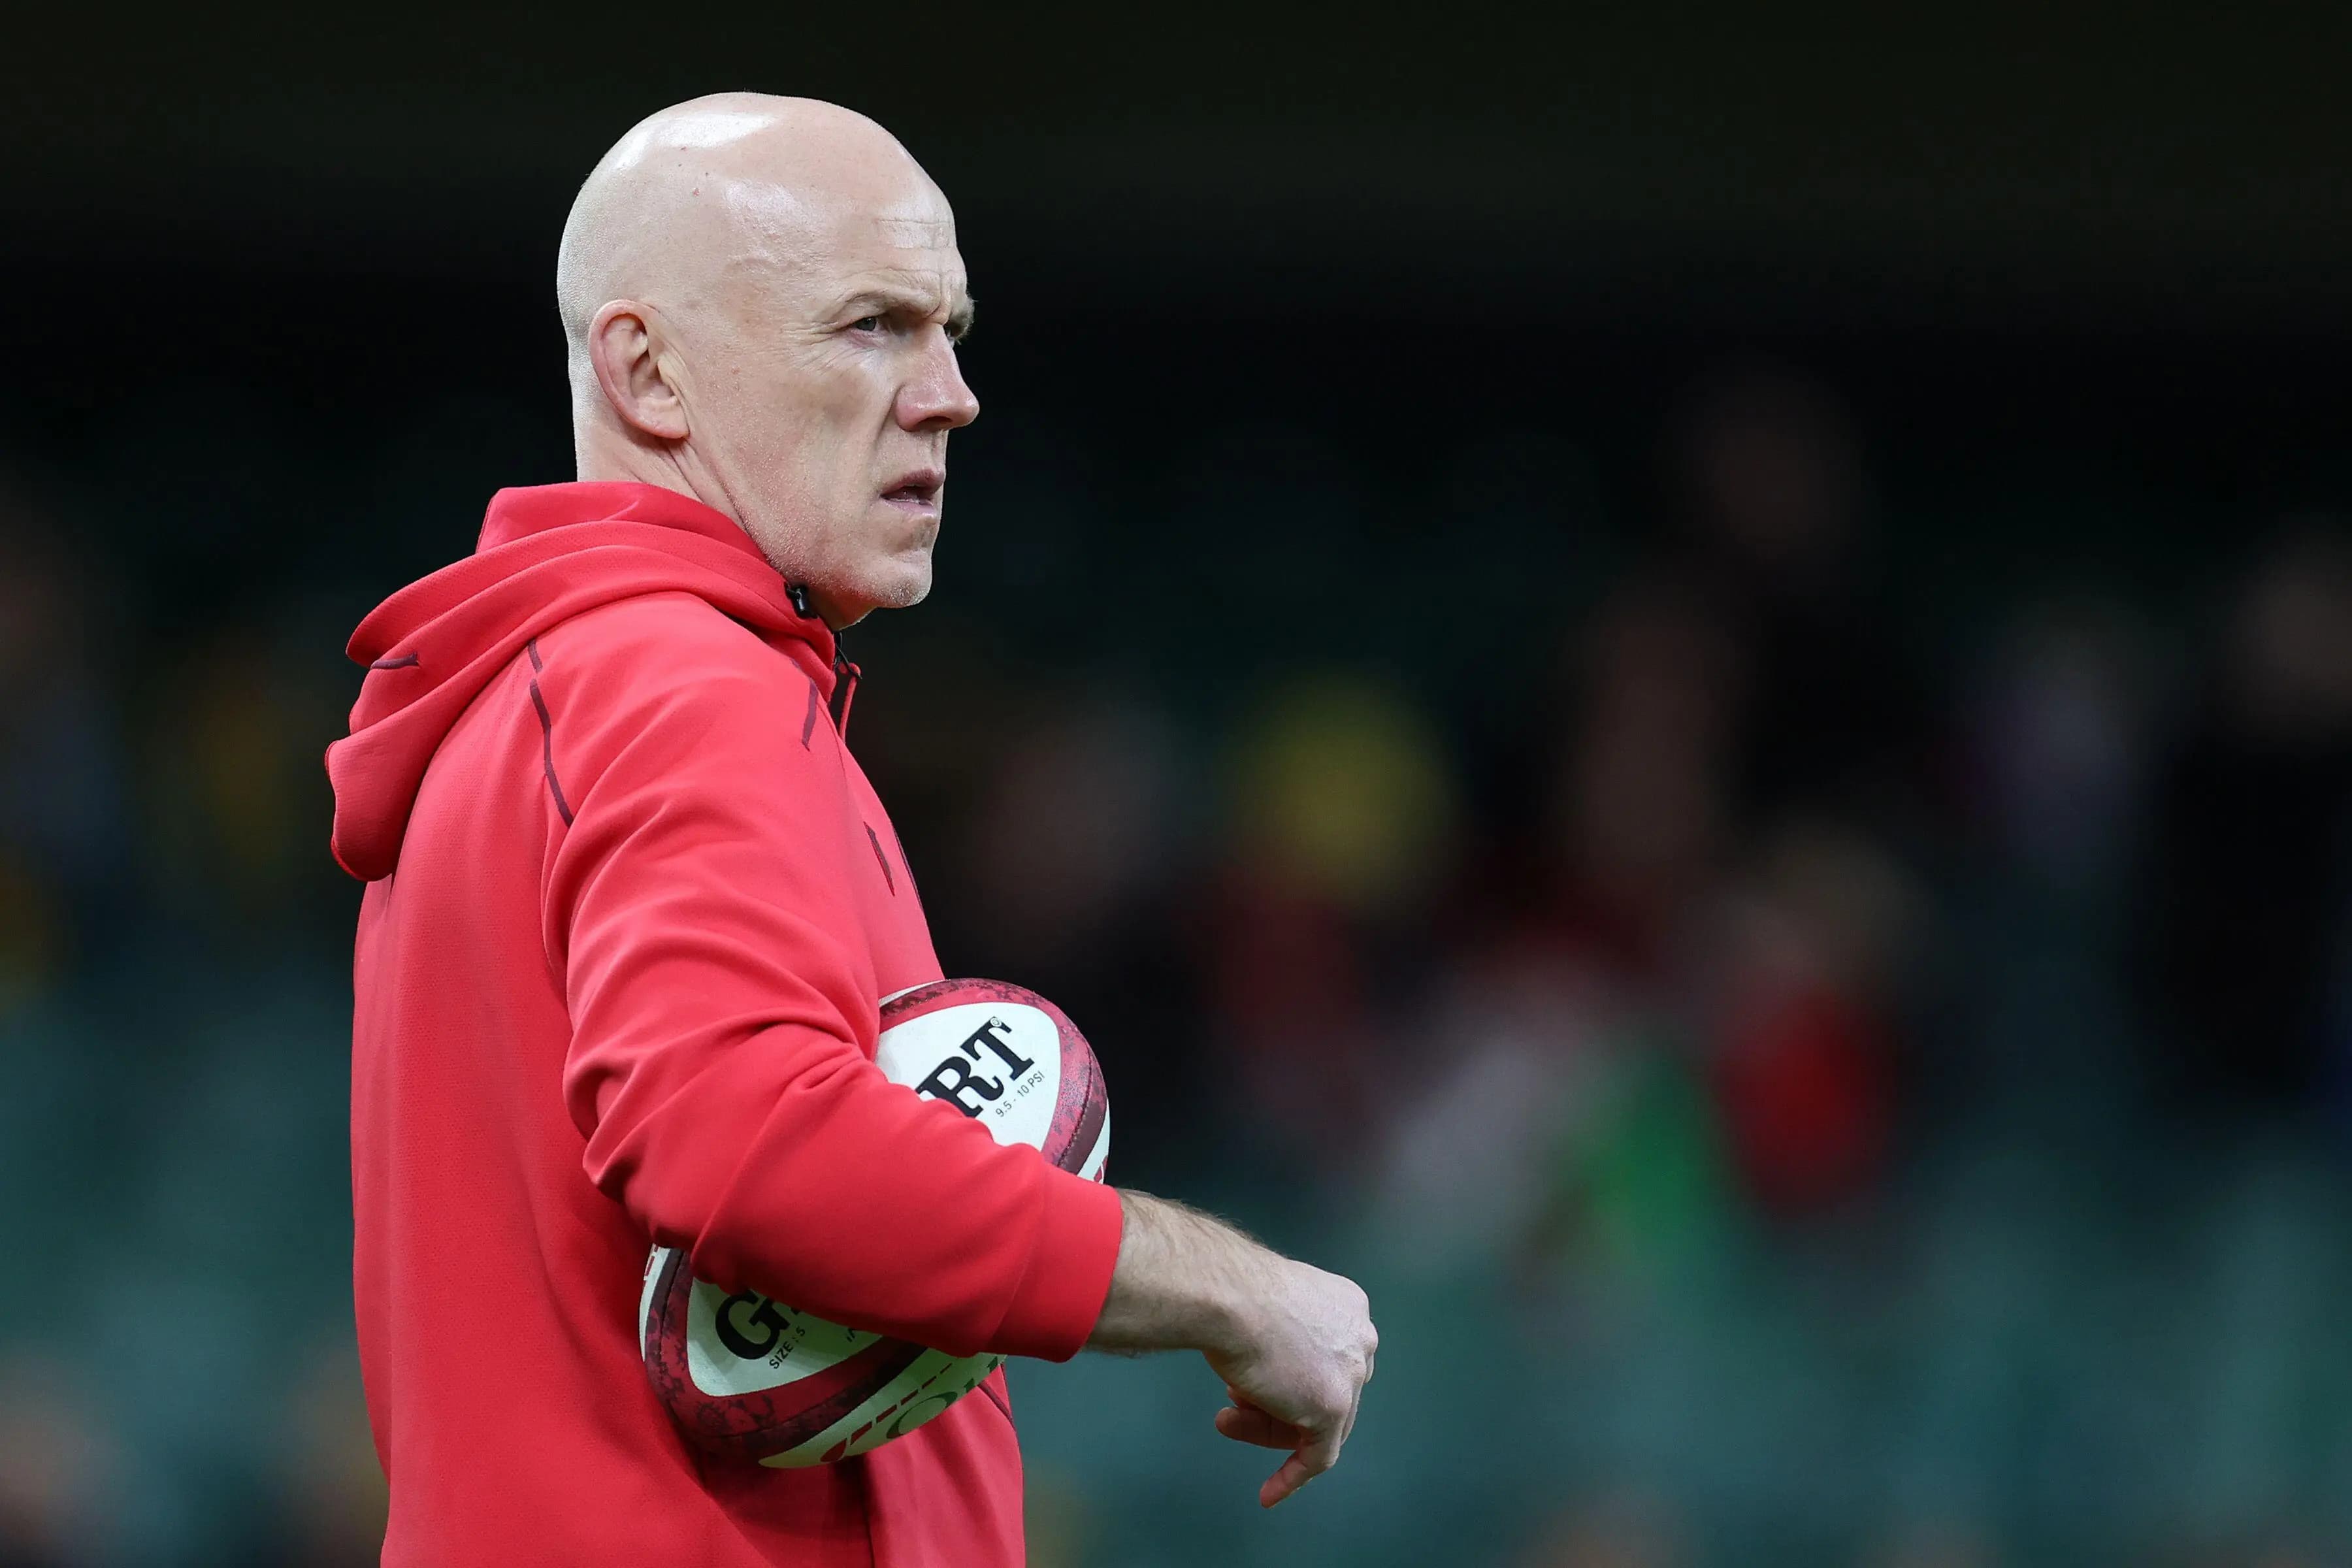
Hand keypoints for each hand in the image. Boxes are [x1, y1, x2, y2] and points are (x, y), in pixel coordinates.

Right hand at [1201, 1257, 1376, 1506]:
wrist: (1226, 1294)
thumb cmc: (1232, 1291)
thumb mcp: (1265, 1308)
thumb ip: (1279, 1334)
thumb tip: (1265, 1364)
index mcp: (1348, 1306)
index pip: (1326, 1358)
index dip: (1286, 1377)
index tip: (1250, 1388)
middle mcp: (1360, 1336)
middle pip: (1323, 1390)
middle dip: (1275, 1404)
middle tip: (1233, 1407)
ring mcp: (1351, 1373)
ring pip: (1318, 1423)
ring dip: (1269, 1430)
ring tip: (1226, 1422)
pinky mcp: (1334, 1406)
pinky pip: (1319, 1456)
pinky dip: (1293, 1477)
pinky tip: (1269, 1494)